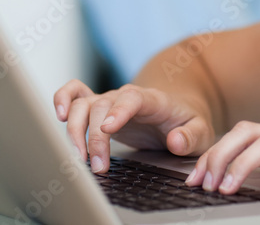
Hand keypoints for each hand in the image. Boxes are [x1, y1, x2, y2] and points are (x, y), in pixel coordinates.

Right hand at [53, 80, 215, 173]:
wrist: (178, 108)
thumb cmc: (187, 120)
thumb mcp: (201, 130)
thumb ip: (191, 135)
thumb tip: (174, 141)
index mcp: (152, 99)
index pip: (132, 98)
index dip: (118, 111)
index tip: (108, 129)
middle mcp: (126, 96)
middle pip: (102, 107)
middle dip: (95, 137)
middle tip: (99, 166)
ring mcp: (110, 100)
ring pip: (83, 104)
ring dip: (76, 130)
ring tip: (80, 159)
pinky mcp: (99, 107)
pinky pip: (75, 94)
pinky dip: (62, 98)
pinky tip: (58, 115)